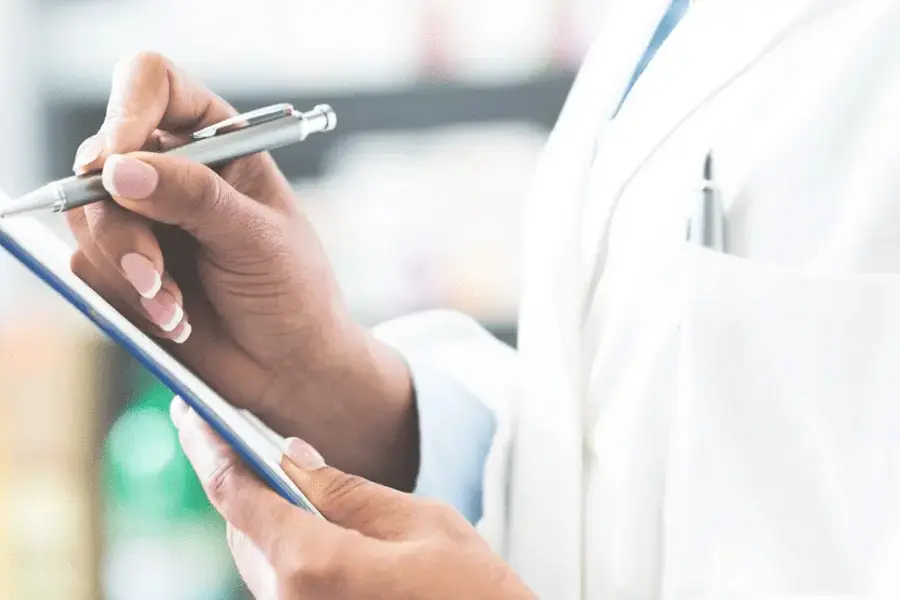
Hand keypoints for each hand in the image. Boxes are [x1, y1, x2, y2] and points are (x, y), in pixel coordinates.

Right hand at [67, 52, 416, 488]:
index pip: (151, 84)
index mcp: (217, 142)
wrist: (289, 366)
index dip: (126, 111)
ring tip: (177, 307)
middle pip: (101, 160)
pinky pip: (87, 267)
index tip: (121, 163)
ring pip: (86, 218)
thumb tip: (120, 169)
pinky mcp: (123, 266)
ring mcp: (143, 218)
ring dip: (126, 270)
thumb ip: (194, 199)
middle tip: (154, 273)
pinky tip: (173, 319)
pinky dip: (124, 299)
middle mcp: (172, 171)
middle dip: (121, 225)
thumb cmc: (293, 293)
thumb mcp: (257, 238)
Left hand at [170, 397, 534, 599]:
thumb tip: (293, 456)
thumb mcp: (420, 521)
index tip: (190, 410)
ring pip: (257, 553)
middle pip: (240, 525)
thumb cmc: (471, 590)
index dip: (207, 446)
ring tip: (266, 467)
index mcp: (312, 564)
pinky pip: (278, 578)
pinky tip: (299, 515)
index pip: (237, 494)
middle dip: (235, 475)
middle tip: (228, 429)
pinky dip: (280, 540)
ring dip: (258, 510)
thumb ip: (347, 489)